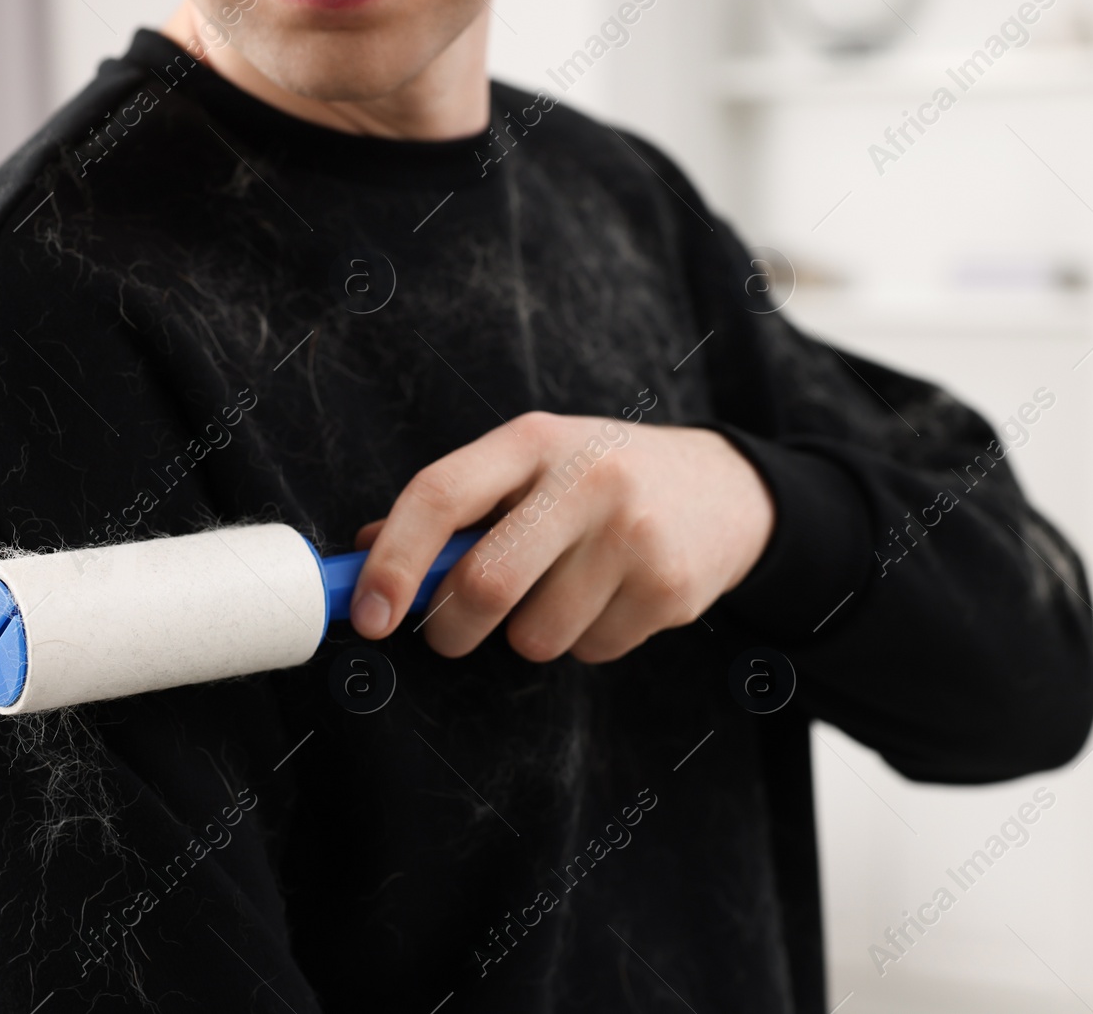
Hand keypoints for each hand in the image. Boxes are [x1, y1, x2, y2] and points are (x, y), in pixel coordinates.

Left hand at [348, 411, 774, 662]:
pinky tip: (613, 597)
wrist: (726, 489)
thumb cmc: (603, 479)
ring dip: (530, 636)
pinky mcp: (669, 588)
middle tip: (454, 632)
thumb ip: (457, 506)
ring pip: (535, 636)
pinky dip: (587, 642)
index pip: (440, 495)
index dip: (391, 562)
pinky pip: (591, 652)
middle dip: (452, 629)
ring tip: (564, 591)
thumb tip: (365, 555)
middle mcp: (586, 479)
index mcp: (534, 440)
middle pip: (485, 584)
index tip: (368, 615)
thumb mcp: (533, 466)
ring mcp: (633, 535)